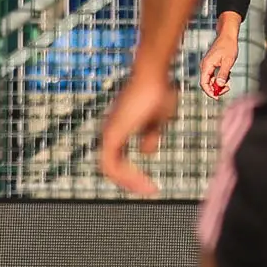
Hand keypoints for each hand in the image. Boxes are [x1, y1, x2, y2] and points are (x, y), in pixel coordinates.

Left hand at [100, 68, 179, 196]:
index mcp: (118, 130)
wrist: (152, 75)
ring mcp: (108, 133)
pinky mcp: (111, 135)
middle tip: (150, 190)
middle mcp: (109, 132)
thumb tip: (146, 152)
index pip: (118, 160)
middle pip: (112, 168)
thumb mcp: (157, 119)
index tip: (150, 183)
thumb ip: (150, 136)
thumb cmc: (156, 91)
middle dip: (131, 182)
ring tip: (147, 188)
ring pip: (110, 169)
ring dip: (129, 181)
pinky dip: (125, 176)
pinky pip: (111, 165)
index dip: (132, 174)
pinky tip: (142, 180)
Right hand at [201, 19, 240, 99]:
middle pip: (206, 83)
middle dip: (216, 88)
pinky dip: (220, 78)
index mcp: (206, 65)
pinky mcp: (211, 64)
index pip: (204, 83)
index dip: (210, 92)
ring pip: (211, 80)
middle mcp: (205, 66)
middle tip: (227, 88)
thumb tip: (219, 85)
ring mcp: (208, 65)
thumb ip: (223, 74)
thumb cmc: (228, 46)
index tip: (218, 97)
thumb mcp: (228, 61)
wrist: (228, 35)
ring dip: (219, 83)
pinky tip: (228, 75)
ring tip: (229, 81)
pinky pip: (213, 75)